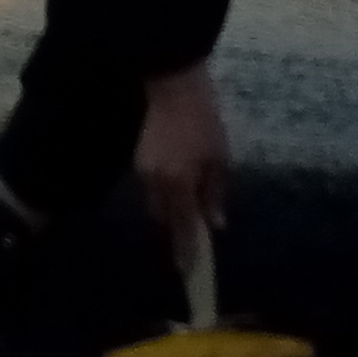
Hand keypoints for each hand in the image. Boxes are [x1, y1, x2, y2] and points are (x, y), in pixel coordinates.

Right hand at [135, 64, 230, 253]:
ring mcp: (143, 170)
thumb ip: (215, 192)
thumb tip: (216, 223)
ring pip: (155, 203)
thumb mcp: (219, 156)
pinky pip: (150, 187)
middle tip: (193, 236)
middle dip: (177, 230)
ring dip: (170, 210)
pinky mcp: (138, 159)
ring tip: (188, 207)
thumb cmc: (203, 119)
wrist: (171, 84)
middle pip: (164, 219)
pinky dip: (164, 192)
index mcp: (178, 183)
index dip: (187, 251)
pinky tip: (178, 183)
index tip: (189, 272)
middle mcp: (155, 183)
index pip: (183, 228)